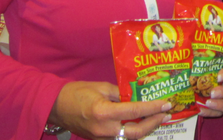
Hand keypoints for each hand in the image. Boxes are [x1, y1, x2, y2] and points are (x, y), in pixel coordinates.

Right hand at [48, 80, 171, 139]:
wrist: (56, 107)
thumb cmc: (77, 92)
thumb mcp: (102, 87)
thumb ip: (121, 93)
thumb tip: (138, 96)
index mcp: (104, 112)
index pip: (134, 111)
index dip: (153, 108)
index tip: (166, 104)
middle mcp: (104, 129)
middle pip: (136, 132)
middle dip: (153, 124)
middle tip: (166, 115)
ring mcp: (101, 138)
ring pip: (129, 138)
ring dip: (145, 129)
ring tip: (157, 119)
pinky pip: (120, 139)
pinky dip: (132, 132)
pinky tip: (141, 124)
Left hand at [199, 60, 222, 117]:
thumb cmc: (221, 68)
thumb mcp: (220, 63)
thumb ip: (213, 64)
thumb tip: (197, 64)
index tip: (219, 76)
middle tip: (213, 93)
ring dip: (221, 104)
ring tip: (208, 103)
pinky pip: (222, 113)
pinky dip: (211, 112)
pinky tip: (201, 110)